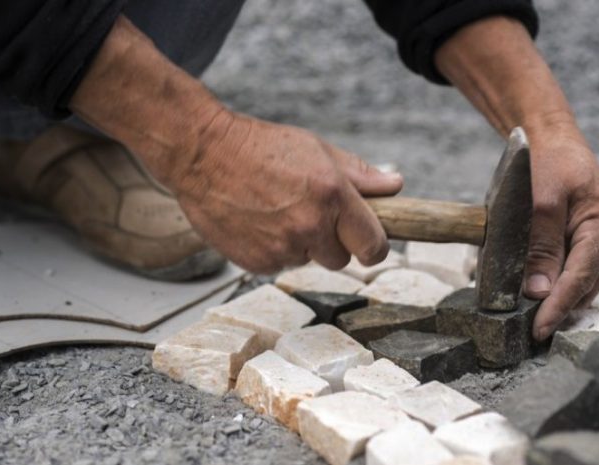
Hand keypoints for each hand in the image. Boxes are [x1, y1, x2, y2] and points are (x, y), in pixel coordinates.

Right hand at [68, 16, 402, 273]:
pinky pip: (279, 265)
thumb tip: (395, 186)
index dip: (374, 246)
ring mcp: (282, 249)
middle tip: (309, 213)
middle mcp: (310, 227)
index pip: (374, 246)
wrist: (203, 154)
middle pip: (341, 259)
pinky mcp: (256, 264)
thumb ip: (360, 174)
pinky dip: (273, 250)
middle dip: (332, 242)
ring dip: (300, 244)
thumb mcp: (316, 150)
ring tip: (277, 211)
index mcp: (333, 196)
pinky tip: (258, 223)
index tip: (368, 242)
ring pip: (307, 261)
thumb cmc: (260, 147)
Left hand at [523, 121, 598, 340]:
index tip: (539, 329)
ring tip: (527, 315)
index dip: (557, 306)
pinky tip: (534, 291)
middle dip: (556, 307)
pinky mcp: (588, 242)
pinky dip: (554, 281)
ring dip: (554, 297)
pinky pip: (573, 270)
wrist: (552, 143)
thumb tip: (538, 290)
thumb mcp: (541, 203)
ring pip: (579, 282)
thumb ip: (541, 247)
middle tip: (526, 329)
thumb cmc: (548, 164)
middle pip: (583, 285)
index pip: (580, 277)